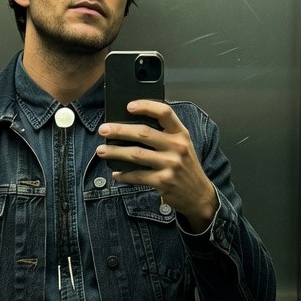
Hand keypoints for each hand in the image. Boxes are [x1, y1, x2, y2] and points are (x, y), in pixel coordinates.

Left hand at [97, 100, 217, 231]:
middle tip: (104, 129)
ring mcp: (170, 165)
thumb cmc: (185, 167)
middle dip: (119, 130)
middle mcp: (177, 147)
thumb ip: (165, 135)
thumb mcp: (183, 146)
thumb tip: (131, 127)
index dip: (146, 106)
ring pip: (136, 154)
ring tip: (101, 150)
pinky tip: (116, 174)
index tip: (129, 106)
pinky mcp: (162, 181)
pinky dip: (123, 175)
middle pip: (143, 133)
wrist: (199, 194)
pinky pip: (137, 176)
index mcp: (181, 134)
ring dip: (115, 152)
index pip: (165, 112)